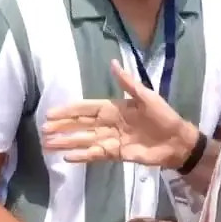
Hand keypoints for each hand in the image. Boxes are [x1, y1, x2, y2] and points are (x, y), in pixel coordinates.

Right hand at [42, 59, 199, 168]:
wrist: (177, 141)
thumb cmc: (163, 116)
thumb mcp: (147, 96)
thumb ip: (128, 83)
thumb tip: (112, 63)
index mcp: (113, 108)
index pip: (86, 109)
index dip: (69, 111)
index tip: (51, 114)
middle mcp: (108, 124)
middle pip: (80, 125)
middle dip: (62, 128)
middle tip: (43, 131)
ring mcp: (111, 140)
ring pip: (84, 140)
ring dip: (67, 143)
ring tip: (49, 146)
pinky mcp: (116, 154)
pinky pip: (95, 155)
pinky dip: (82, 156)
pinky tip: (68, 158)